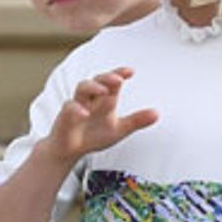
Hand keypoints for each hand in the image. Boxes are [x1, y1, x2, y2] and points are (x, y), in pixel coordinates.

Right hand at [43, 68, 158, 164]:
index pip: (111, 81)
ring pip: (81, 88)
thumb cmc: (93, 135)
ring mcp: (76, 105)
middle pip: (96, 80)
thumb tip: (157, 113)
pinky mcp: (65, 117)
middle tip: (118, 80)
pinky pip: (69, 109)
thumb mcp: (118, 129)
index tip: (131, 71)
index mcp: (103, 99)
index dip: (119, 73)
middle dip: (106, 78)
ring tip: (103, 91)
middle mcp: (90, 98)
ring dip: (92, 87)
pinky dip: (76, 110)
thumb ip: (136, 120)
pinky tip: (85, 113)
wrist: (71, 150)